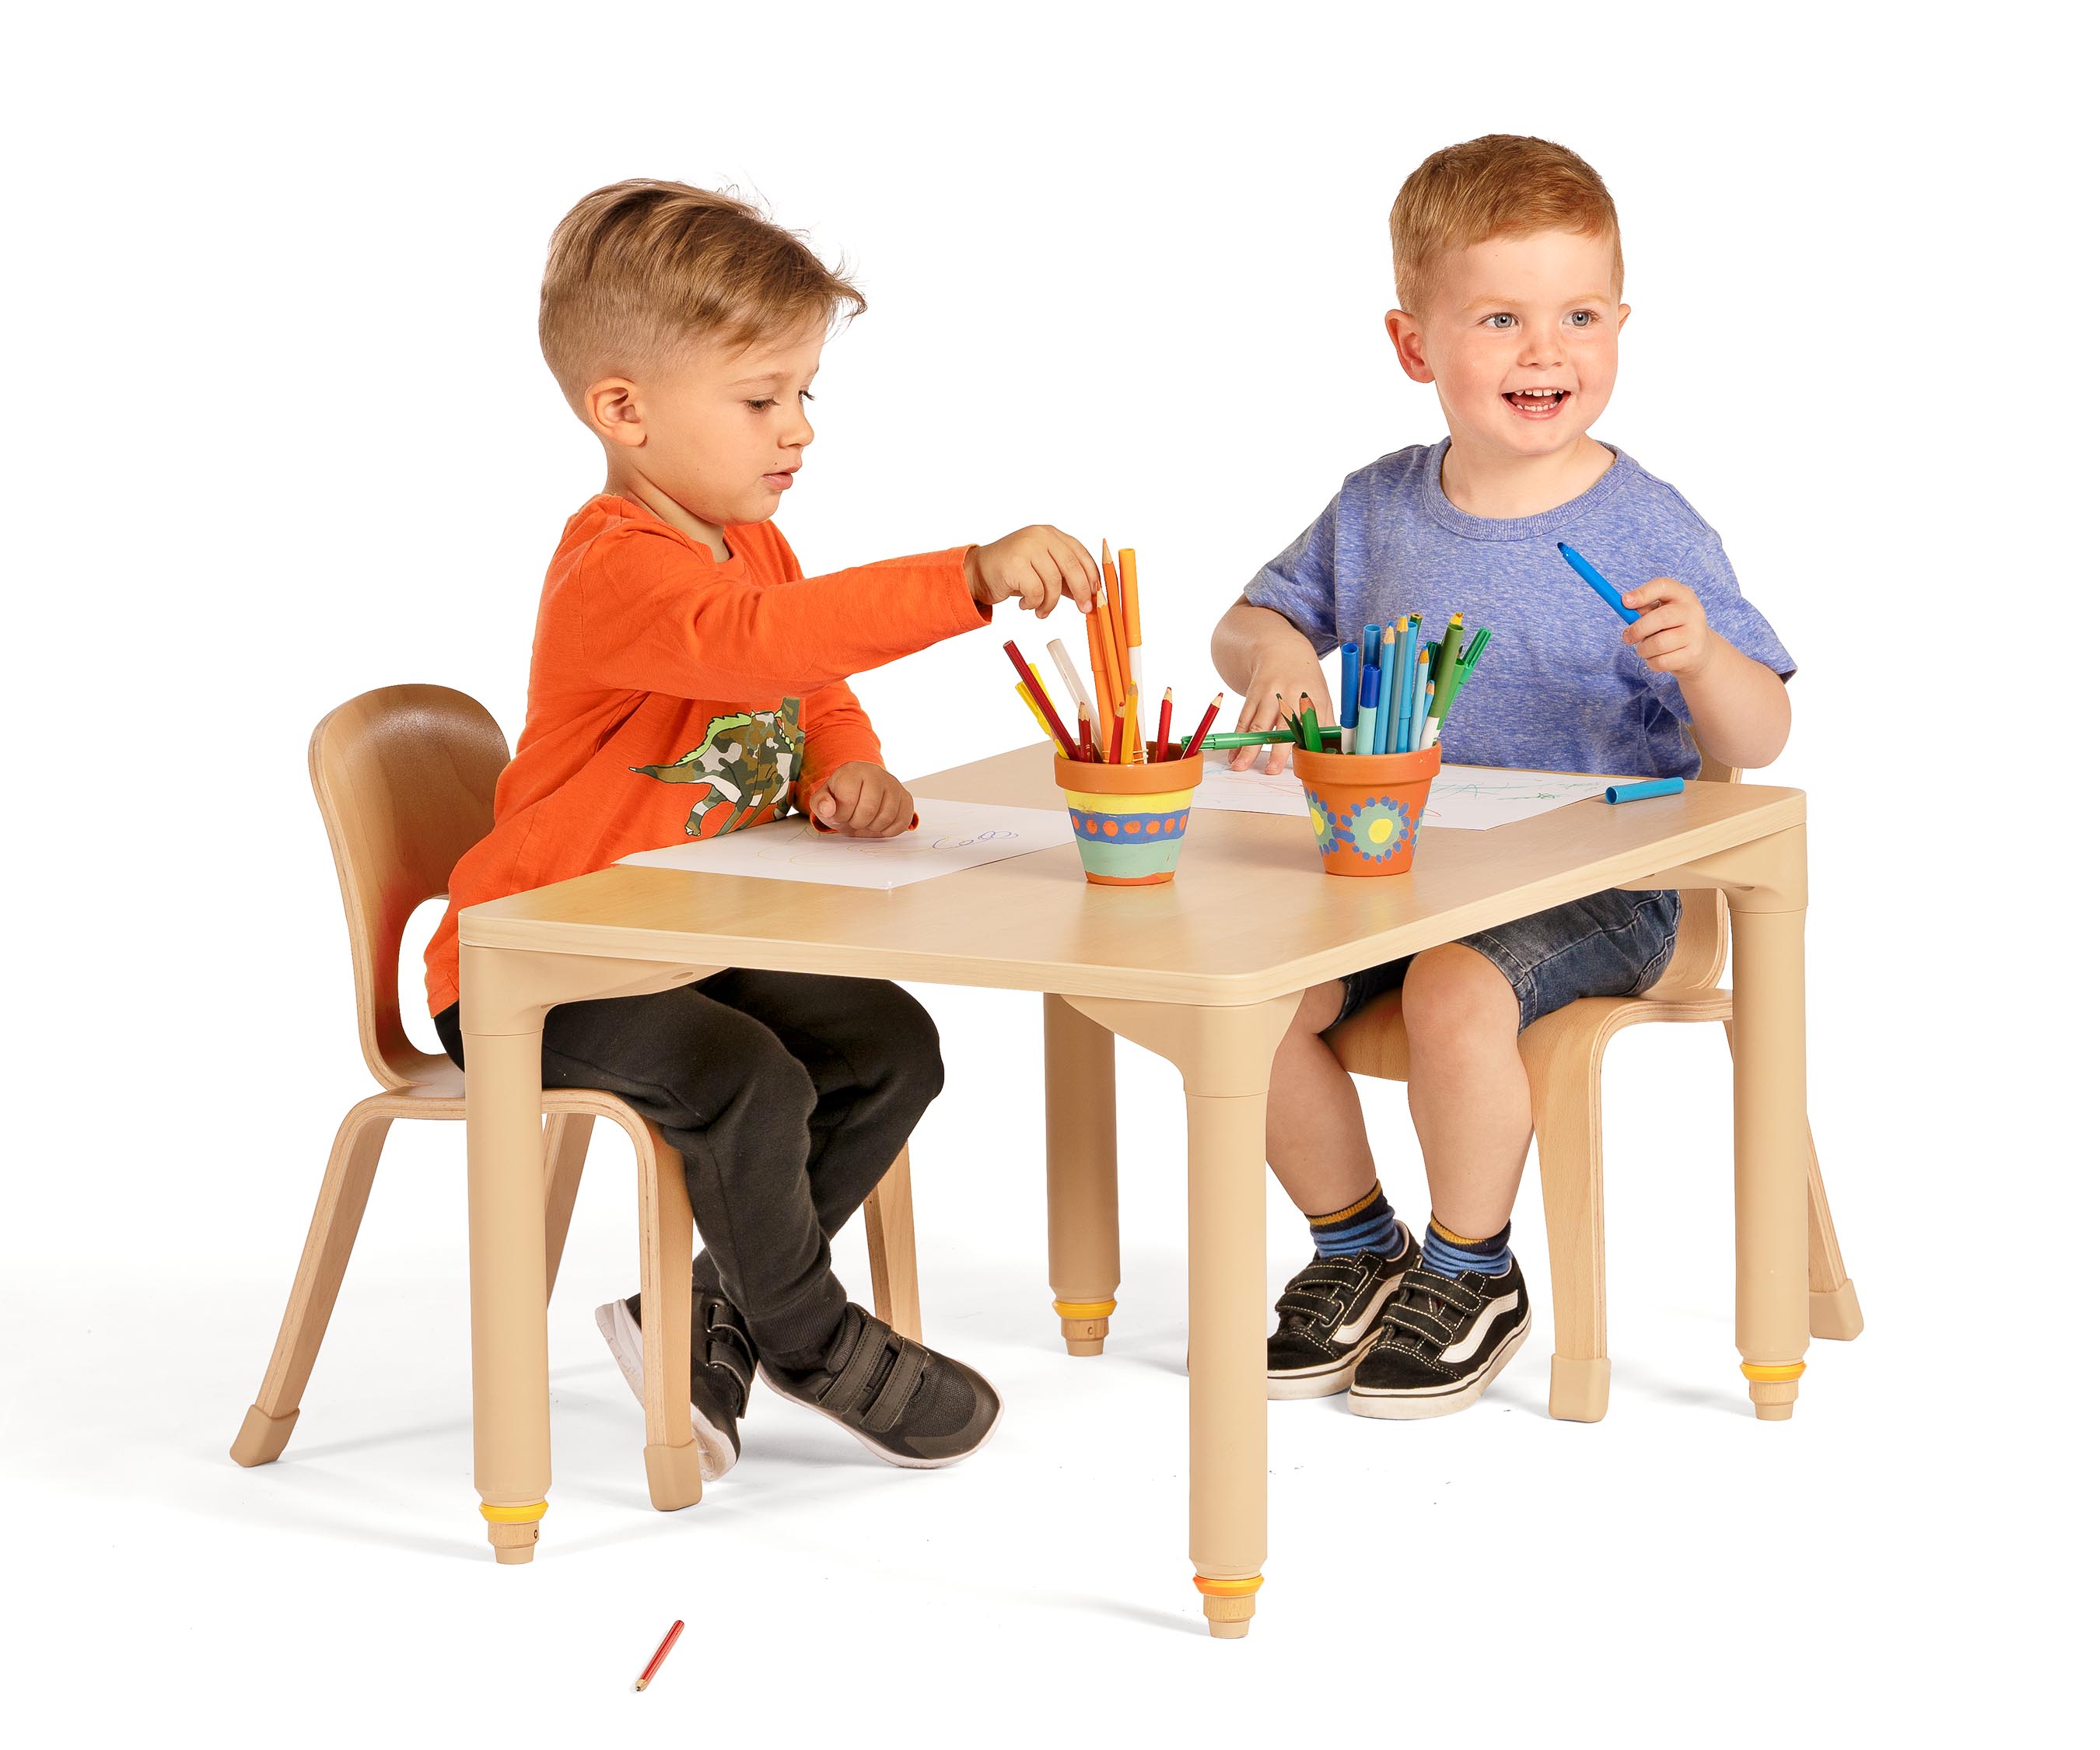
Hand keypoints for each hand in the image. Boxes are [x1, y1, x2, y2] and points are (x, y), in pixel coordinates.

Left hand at [806, 762, 914, 836]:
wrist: (860, 793)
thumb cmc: (841, 798)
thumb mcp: (823, 800)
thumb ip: (820, 804)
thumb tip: (829, 809)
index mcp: (852, 771)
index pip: (848, 799)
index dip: (841, 815)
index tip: (840, 814)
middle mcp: (875, 773)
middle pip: (869, 809)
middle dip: (858, 822)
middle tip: (853, 819)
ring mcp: (893, 784)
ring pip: (887, 816)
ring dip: (873, 827)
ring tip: (866, 820)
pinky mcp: (906, 797)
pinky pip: (902, 821)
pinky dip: (888, 829)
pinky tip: (879, 823)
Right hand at [964, 526, 1099, 618]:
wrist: (978, 573)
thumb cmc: (1014, 574)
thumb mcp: (1044, 573)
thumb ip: (1066, 580)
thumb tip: (1092, 596)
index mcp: (1051, 534)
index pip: (1081, 554)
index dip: (1092, 577)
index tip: (1096, 596)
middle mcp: (1040, 536)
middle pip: (1072, 566)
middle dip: (1081, 591)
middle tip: (1084, 609)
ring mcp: (1026, 546)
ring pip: (1053, 582)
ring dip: (1050, 603)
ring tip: (1041, 610)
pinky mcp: (1014, 562)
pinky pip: (1036, 591)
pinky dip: (1034, 603)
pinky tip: (1025, 604)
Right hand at [1229, 666, 1335, 774]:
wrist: (1282, 651)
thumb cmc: (1306, 681)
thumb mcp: (1322, 697)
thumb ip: (1327, 724)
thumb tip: (1333, 753)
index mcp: (1312, 698)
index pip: (1311, 725)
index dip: (1308, 744)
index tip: (1305, 765)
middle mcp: (1290, 695)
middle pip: (1283, 726)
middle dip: (1276, 749)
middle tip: (1271, 771)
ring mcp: (1269, 695)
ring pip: (1257, 725)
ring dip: (1248, 748)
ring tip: (1239, 766)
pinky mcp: (1253, 695)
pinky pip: (1243, 720)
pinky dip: (1237, 739)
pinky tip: (1233, 754)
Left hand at [1622, 577, 1715, 677]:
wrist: (1700, 650)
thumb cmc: (1672, 627)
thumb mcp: (1661, 612)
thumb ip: (1644, 608)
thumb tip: (1625, 605)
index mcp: (1683, 595)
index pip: (1663, 586)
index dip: (1642, 593)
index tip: (1624, 602)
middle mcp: (1693, 611)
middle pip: (1661, 617)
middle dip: (1638, 629)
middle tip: (1627, 637)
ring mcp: (1696, 633)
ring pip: (1658, 643)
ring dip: (1643, 649)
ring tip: (1644, 649)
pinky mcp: (1693, 654)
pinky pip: (1661, 661)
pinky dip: (1651, 662)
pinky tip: (1655, 658)